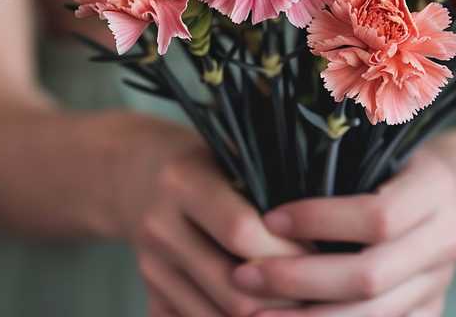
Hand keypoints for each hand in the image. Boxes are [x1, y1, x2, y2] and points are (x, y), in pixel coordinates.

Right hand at [125, 141, 305, 315]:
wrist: (132, 175)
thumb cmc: (201, 162)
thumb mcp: (228, 155)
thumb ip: (266, 185)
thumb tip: (324, 233)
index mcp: (183, 183)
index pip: (240, 231)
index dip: (287, 251)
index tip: (322, 254)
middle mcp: (160, 228)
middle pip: (232, 286)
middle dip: (283, 296)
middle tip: (318, 291)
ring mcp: (151, 268)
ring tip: (298, 306)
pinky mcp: (149, 295)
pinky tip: (264, 310)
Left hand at [230, 147, 455, 316]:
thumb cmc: (396, 163)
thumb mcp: (379, 143)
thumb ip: (339, 157)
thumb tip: (265, 176)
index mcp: (435, 191)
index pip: (378, 217)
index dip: (320, 221)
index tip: (268, 220)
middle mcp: (446, 241)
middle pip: (371, 277)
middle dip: (300, 280)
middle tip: (244, 275)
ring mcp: (440, 284)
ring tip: (253, 311)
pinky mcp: (430, 313)